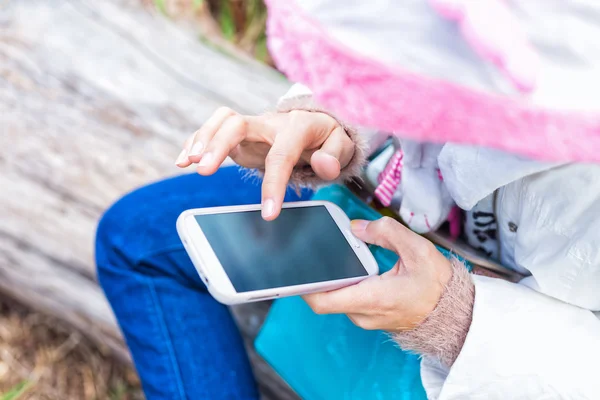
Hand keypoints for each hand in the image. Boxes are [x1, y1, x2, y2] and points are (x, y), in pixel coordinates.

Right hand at [175, 107, 354, 219]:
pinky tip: (184, 159)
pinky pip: (214, 130)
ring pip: (222, 121)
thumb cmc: (327, 139)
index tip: (268, 213)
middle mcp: (270, 122)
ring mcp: (253, 127)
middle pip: (238, 123)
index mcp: (297, 126)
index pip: (281, 154)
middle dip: (218, 145)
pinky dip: (196, 141)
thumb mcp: (342, 146)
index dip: (274, 184)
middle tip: (203, 170)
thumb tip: (324, 165)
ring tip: (188, 163)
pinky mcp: (240, 135)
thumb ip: (335, 155)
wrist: (317, 125)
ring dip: (202, 139)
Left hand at [303, 217, 451, 331]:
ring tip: (330, 253)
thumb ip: (386, 232)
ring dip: (333, 277)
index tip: (295, 268)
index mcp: (371, 299)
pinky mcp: (371, 315)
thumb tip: (357, 227)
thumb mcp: (418, 250)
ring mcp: (366, 317)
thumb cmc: (438, 286)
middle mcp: (363, 313)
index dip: (302, 286)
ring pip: (337, 297)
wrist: (454, 313)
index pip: (322, 300)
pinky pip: (349, 300)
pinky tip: (348, 264)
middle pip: (325, 296)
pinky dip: (345, 283)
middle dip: (317, 274)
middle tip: (312, 251)